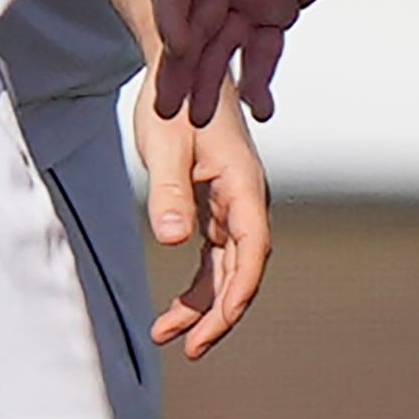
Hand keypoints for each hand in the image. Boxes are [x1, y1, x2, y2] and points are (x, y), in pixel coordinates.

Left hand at [134, 90, 275, 357]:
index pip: (253, 250)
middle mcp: (246, 201)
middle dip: (219, 313)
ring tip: (167, 335)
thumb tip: (175, 240)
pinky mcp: (216, 209)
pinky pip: (213, 259)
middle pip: (242, 270)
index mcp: (244, 185)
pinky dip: (196, 286)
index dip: (240, 291)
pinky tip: (174, 311)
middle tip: (190, 348)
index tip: (220, 323)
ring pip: (227, 270)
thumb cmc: (175, 103)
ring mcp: (233, 207)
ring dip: (203, 305)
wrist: (179, 70)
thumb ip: (170, 193)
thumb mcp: (166, 146)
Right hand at [150, 0, 412, 124]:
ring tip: (201, 119)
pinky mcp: (278, 7)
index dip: (171, 13)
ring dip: (209, 80)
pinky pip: (263, 49)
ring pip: (221, 43)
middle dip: (179, 64)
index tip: (178, 47)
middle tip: (167, 105)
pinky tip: (260, 106)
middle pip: (190, 21)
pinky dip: (259, 77)